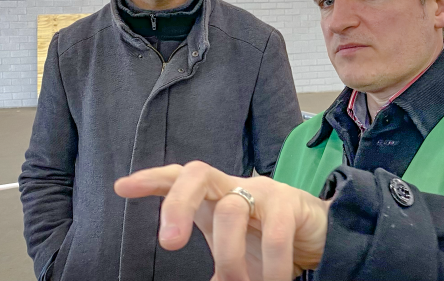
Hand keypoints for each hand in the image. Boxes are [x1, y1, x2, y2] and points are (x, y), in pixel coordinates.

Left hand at [115, 161, 331, 280]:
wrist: (320, 238)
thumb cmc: (268, 244)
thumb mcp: (234, 254)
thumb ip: (216, 268)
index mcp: (213, 197)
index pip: (179, 178)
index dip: (152, 179)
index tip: (122, 188)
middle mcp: (234, 186)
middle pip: (196, 173)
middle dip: (177, 204)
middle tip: (170, 243)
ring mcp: (263, 190)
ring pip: (230, 210)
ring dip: (230, 258)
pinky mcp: (291, 202)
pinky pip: (275, 235)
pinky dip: (269, 269)